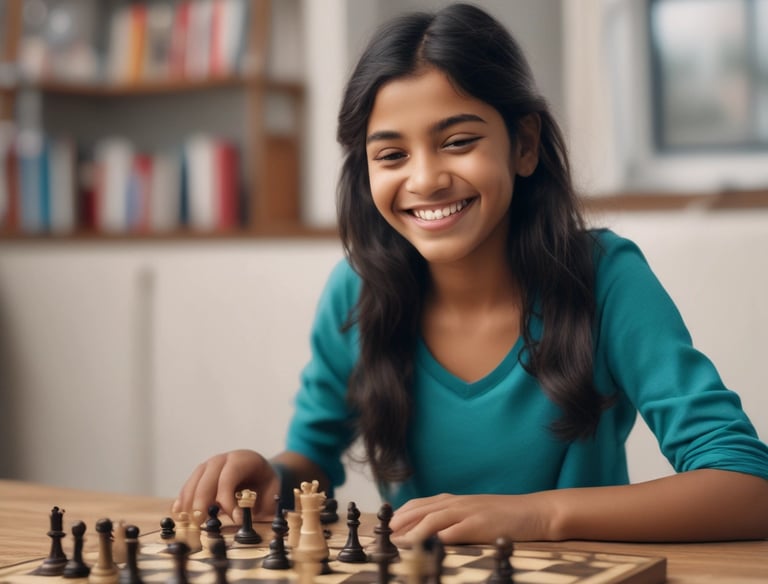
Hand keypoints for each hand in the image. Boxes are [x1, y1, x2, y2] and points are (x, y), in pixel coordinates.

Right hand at [172, 449, 279, 523]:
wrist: (260, 473)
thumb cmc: (265, 485)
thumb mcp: (270, 493)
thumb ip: (259, 506)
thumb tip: (246, 521)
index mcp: (243, 460)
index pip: (229, 476)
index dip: (227, 499)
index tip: (233, 519)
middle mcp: (224, 459)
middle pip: (208, 478)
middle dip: (202, 501)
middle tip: (200, 522)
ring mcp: (210, 466)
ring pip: (195, 481)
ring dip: (189, 502)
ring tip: (188, 521)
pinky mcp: (200, 475)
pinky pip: (189, 486)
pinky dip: (183, 499)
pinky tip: (179, 512)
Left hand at [390, 493, 550, 544]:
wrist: (535, 511)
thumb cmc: (506, 516)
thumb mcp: (476, 512)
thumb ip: (456, 518)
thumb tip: (434, 532)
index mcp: (456, 500)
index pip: (421, 504)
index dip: (402, 514)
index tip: (387, 526)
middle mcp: (458, 503)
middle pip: (421, 509)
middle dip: (401, 522)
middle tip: (385, 535)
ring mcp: (468, 512)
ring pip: (433, 518)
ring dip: (413, 530)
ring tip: (398, 542)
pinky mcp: (479, 524)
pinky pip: (454, 530)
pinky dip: (437, 538)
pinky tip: (426, 546)